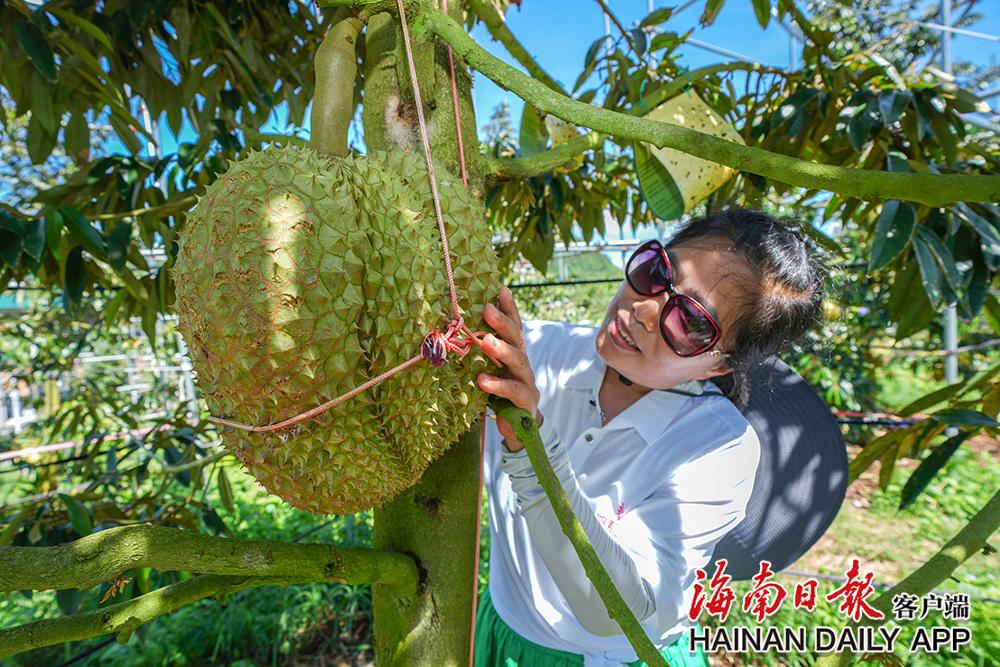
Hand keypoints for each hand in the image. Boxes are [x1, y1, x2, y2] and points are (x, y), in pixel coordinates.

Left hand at [477, 287, 542, 452]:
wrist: (519, 429)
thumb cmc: (500, 395)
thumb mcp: (491, 371)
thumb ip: (482, 354)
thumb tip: (456, 331)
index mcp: (514, 353)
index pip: (514, 327)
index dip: (509, 309)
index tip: (501, 290)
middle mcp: (523, 364)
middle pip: (516, 339)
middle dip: (503, 323)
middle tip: (487, 309)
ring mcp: (527, 382)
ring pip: (518, 361)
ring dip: (502, 350)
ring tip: (486, 342)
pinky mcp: (526, 402)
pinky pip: (513, 392)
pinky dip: (498, 385)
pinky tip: (483, 380)